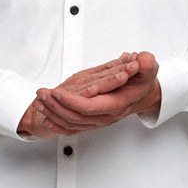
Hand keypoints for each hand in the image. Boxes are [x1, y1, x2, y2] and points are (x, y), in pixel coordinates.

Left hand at [17, 53, 139, 138]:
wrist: (144, 95)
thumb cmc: (144, 81)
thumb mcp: (149, 69)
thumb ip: (146, 64)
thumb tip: (142, 59)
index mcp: (117, 104)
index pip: (91, 107)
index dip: (73, 101)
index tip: (57, 92)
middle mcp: (106, 116)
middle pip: (76, 117)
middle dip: (56, 106)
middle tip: (41, 94)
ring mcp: (99, 121)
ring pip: (72, 123)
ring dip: (53, 113)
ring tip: (38, 101)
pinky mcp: (93, 121)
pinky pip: (73, 128)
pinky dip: (58, 123)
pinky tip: (46, 117)